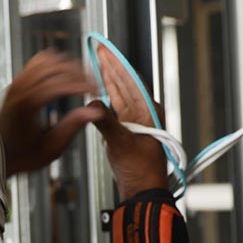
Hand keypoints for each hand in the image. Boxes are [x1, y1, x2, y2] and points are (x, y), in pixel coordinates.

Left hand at [0, 50, 105, 175]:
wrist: (1, 154)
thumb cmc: (23, 155)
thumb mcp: (51, 148)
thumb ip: (72, 127)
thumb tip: (94, 112)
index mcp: (24, 106)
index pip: (56, 85)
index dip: (79, 85)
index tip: (95, 90)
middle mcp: (18, 90)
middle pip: (53, 66)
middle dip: (77, 73)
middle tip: (91, 85)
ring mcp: (17, 83)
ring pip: (46, 59)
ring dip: (67, 65)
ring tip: (81, 79)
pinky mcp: (19, 81)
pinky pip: (38, 61)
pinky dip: (55, 63)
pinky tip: (66, 75)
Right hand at [90, 45, 169, 199]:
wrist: (143, 193)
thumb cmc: (141, 173)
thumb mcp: (121, 145)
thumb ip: (106, 122)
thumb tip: (93, 104)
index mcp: (149, 111)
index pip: (130, 80)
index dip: (116, 63)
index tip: (104, 49)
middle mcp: (145, 113)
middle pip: (125, 83)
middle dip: (111, 66)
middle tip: (98, 50)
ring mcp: (137, 122)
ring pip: (120, 93)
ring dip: (108, 78)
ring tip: (98, 63)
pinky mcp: (129, 131)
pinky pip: (116, 107)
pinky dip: (107, 96)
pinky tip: (100, 90)